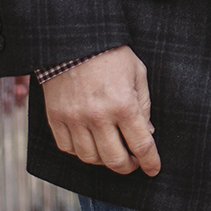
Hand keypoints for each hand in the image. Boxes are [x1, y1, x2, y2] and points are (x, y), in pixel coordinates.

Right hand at [42, 46, 160, 176]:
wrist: (74, 40)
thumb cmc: (111, 54)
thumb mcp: (137, 73)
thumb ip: (143, 105)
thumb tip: (146, 133)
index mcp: (123, 104)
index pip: (141, 144)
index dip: (150, 161)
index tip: (154, 169)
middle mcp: (98, 116)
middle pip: (115, 160)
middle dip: (128, 167)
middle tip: (133, 163)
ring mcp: (74, 119)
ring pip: (90, 158)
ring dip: (104, 161)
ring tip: (112, 152)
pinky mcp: (56, 118)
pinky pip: (68, 149)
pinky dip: (81, 152)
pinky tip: (90, 144)